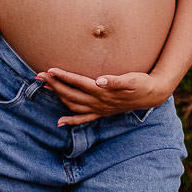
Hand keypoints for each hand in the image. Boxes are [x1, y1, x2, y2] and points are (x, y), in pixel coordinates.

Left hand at [38, 67, 166, 126]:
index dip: (63, 76)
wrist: (152, 95)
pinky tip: (60, 121)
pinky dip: (71, 121)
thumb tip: (99, 81)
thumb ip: (115, 81)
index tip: (49, 70)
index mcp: (102, 92)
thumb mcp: (131, 80)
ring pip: (73, 105)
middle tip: (39, 76)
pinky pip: (83, 119)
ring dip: (57, 97)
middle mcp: (98, 102)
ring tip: (45, 88)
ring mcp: (99, 109)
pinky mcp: (102, 112)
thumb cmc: (141, 84)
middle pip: (70, 94)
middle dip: (54, 84)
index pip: (78, 82)